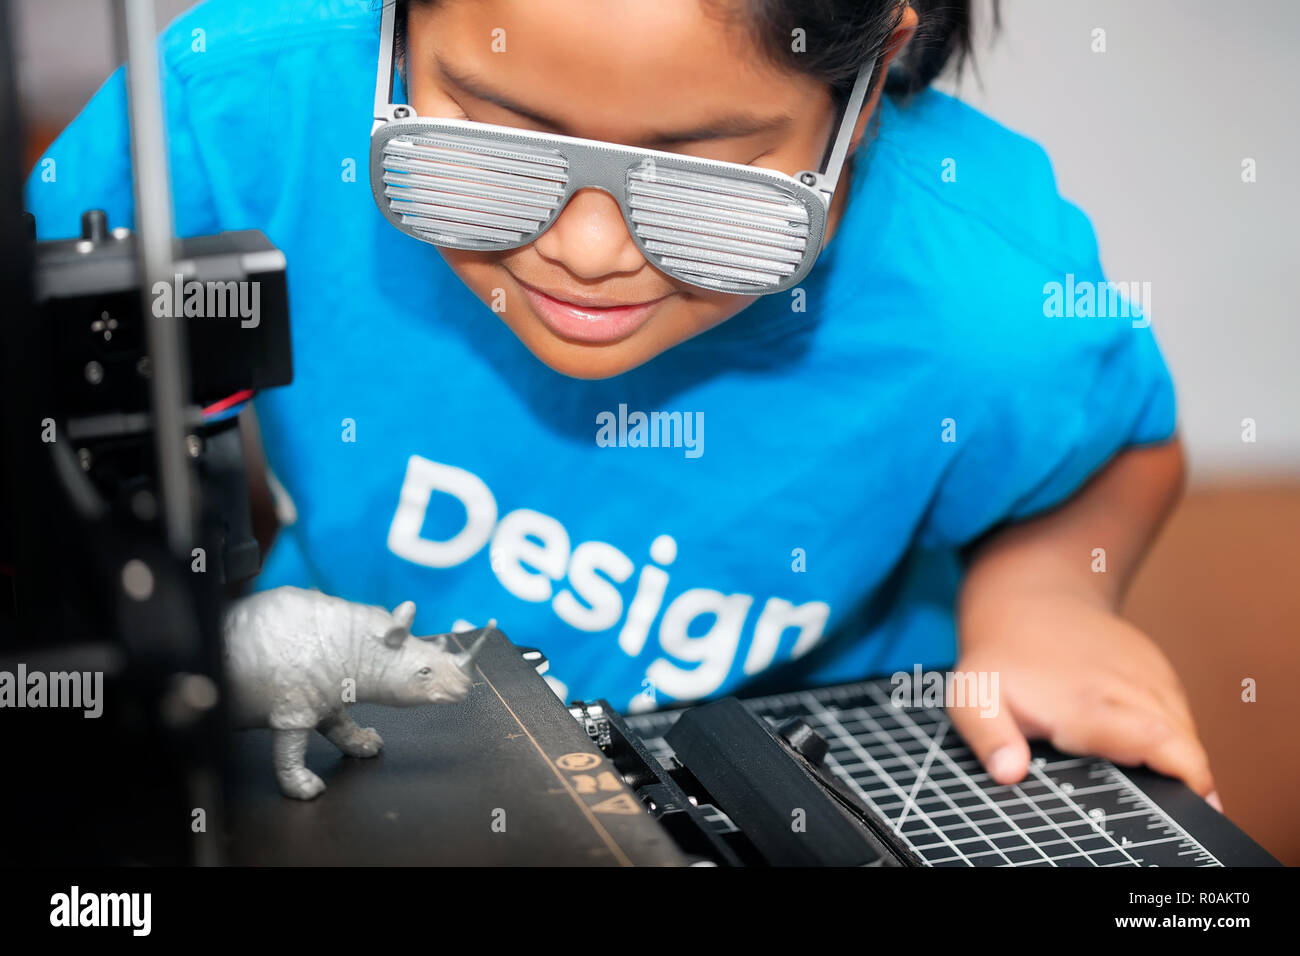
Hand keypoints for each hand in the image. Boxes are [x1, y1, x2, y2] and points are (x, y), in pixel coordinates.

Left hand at [949, 589, 1219, 808]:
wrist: (1027, 598)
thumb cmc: (1000, 658)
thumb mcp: (974, 698)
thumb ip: (990, 738)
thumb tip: (1008, 773)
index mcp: (1086, 703)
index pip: (1155, 742)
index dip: (1182, 777)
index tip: (1194, 805)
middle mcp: (1126, 687)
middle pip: (1183, 742)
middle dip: (1191, 780)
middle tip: (1186, 811)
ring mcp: (1147, 675)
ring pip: (1186, 728)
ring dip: (1183, 759)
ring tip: (1168, 785)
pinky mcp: (1157, 669)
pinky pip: (1181, 711)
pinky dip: (1177, 736)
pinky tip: (1155, 752)